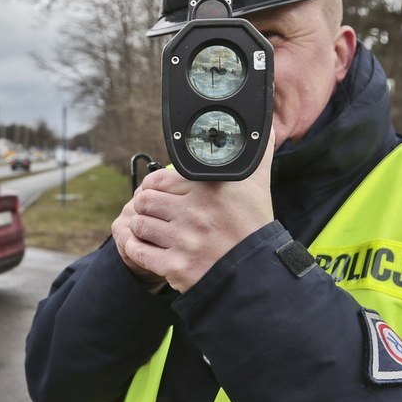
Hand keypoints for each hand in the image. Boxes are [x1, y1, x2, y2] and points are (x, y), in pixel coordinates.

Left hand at [113, 133, 274, 292]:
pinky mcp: (176, 267)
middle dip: (146, 206)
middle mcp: (193, 213)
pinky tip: (146, 246)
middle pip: (144, 201)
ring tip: (152, 229)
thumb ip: (255, 155)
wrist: (258, 272)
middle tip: (153, 211)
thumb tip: (263, 129)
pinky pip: (139, 252)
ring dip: (142, 227)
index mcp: (207, 189)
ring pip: (139, 225)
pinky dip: (137, 248)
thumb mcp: (256, 186)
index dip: (153, 185)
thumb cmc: (254, 227)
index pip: (157, 179)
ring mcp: (183, 241)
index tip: (157, 192)